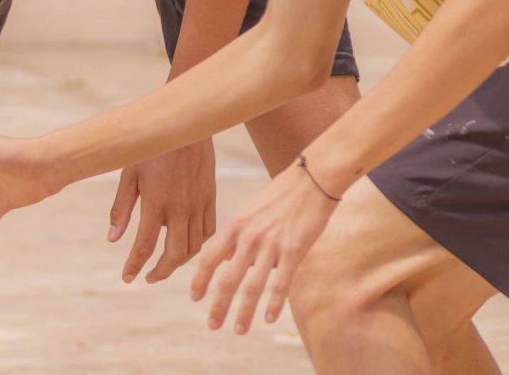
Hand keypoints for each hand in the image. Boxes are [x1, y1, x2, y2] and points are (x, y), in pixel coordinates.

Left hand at [109, 138, 214, 283]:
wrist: (184, 124)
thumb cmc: (150, 148)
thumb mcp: (129, 174)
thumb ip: (121, 208)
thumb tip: (112, 239)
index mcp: (156, 203)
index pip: (144, 247)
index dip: (134, 266)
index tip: (127, 278)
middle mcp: (179, 209)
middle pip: (173, 256)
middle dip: (160, 273)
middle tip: (149, 277)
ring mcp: (198, 204)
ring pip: (193, 247)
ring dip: (179, 262)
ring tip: (165, 264)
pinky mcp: (210, 197)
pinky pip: (209, 231)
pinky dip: (199, 244)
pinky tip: (188, 244)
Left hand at [190, 159, 339, 334]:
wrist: (314, 177)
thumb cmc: (282, 193)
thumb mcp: (251, 209)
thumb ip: (237, 235)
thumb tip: (224, 259)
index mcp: (237, 224)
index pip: (209, 257)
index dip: (200, 280)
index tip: (194, 298)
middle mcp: (249, 236)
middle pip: (227, 279)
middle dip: (218, 305)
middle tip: (212, 325)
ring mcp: (271, 244)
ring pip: (252, 286)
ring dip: (243, 312)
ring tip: (238, 330)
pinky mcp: (294, 250)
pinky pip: (281, 284)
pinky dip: (274, 304)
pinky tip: (270, 319)